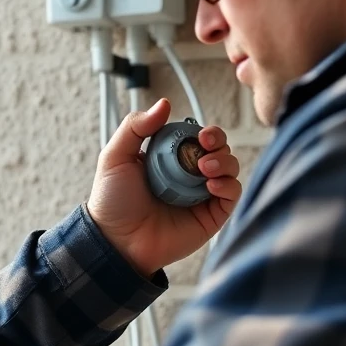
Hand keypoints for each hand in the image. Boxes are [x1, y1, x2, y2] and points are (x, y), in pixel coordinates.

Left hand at [86, 99, 241, 277]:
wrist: (117, 241)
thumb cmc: (113, 202)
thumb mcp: (115, 157)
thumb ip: (136, 127)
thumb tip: (164, 104)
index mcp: (169, 158)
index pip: (196, 136)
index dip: (203, 131)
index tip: (200, 133)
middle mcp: (188, 174)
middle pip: (218, 149)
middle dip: (219, 142)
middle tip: (206, 144)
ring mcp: (201, 195)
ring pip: (230, 169)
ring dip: (225, 161)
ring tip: (206, 168)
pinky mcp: (211, 216)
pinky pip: (232, 195)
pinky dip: (229, 185)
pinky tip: (211, 185)